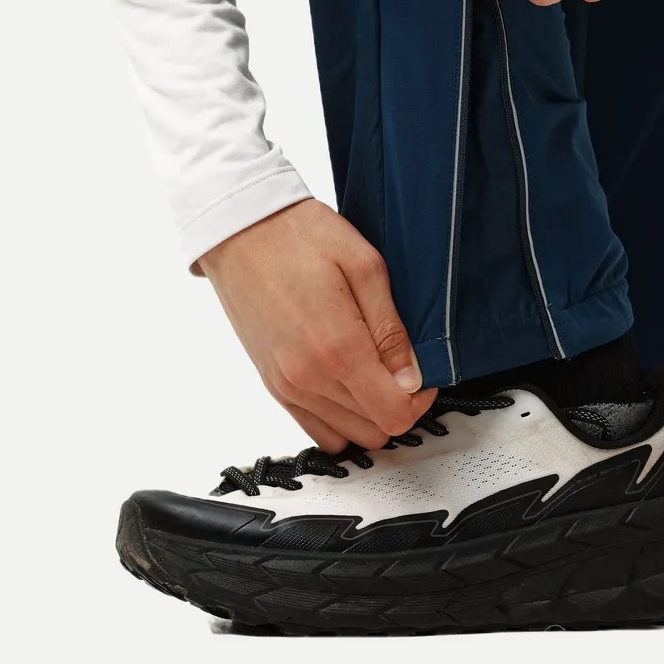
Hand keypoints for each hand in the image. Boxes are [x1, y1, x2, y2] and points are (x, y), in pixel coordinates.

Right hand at [199, 199, 436, 452]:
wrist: (240, 229)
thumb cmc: (301, 236)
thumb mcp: (365, 266)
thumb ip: (391, 330)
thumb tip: (412, 379)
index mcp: (338, 348)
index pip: (395, 414)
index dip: (421, 398)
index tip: (423, 371)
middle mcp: (309, 378)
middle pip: (375, 430)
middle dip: (399, 403)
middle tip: (402, 366)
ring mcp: (286, 385)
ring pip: (348, 435)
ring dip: (370, 411)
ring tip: (373, 368)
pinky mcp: (271, 383)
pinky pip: (315, 430)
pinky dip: (340, 418)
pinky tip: (348, 384)